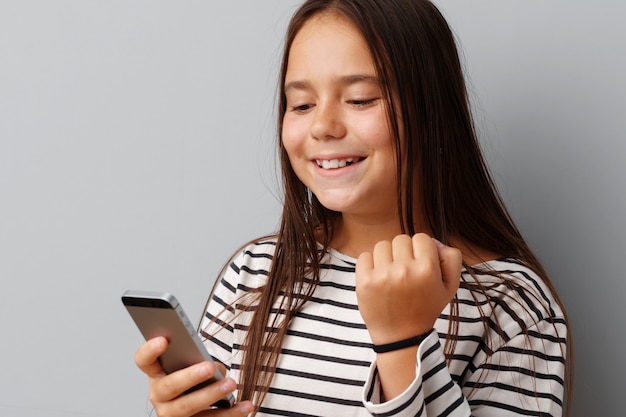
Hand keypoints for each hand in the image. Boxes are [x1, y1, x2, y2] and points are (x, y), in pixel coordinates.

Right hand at [134, 337, 253, 416]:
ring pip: (187, 407)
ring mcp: (172, 414)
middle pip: (169, 387)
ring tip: (231, 384)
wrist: (199, 409)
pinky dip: (231, 413)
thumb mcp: (194, 366)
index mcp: (157, 374)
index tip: (164, 339)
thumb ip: (200, 361)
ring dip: (211, 395)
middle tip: (210, 367)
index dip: (150, 350)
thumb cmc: (197, 380)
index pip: (144, 361)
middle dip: (190, 376)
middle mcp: (160, 396)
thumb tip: (216, 368)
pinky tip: (246, 405)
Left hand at [355, 234, 461, 344]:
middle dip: (404, 252)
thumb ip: (451, 258)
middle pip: (401, 239)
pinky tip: (378, 278)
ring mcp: (382, 275)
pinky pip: (365, 256)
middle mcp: (404, 270)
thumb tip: (434, 242)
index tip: (419, 264)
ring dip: (386, 257)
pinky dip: (370, 264)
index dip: (421, 249)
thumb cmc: (425, 309)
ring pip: (382, 245)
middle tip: (405, 272)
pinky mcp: (364, 281)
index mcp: (427, 269)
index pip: (421, 238)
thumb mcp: (450, 287)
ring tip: (391, 274)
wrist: (401, 337)